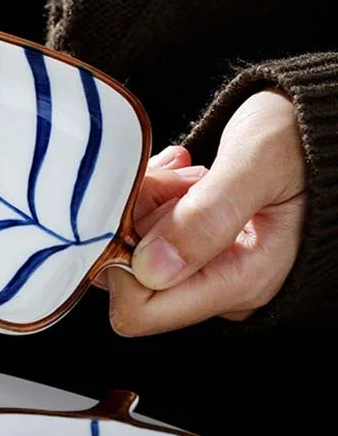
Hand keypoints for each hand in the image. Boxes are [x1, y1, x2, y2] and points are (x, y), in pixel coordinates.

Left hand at [107, 90, 306, 334]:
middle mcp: (220, 286)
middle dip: (136, 223)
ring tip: (187, 173)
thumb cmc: (305, 137)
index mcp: (242, 281)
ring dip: (147, 204)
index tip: (138, 208)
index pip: (139, 311)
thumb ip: (208, 215)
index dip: (118, 264)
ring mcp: (209, 268)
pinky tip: (183, 175)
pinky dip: (154, 199)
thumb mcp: (259, 164)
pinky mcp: (200, 248)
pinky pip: (149, 233)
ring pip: (136, 251)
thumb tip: (150, 268)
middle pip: (131, 278)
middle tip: (173, 179)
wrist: (328, 125)